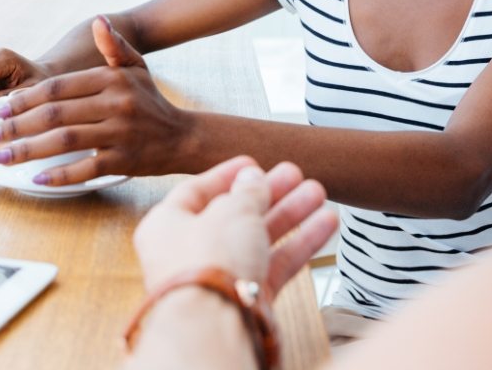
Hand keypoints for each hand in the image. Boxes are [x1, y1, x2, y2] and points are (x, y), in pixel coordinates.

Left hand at [0, 16, 187, 184]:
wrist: (182, 136)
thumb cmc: (151, 101)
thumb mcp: (136, 68)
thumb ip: (114, 46)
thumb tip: (98, 22)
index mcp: (112, 79)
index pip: (59, 87)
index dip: (24, 98)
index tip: (0, 108)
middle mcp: (117, 103)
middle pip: (55, 115)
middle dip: (17, 125)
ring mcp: (120, 133)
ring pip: (64, 141)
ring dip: (27, 151)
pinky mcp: (123, 160)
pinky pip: (85, 168)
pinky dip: (59, 174)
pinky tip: (36, 177)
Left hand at [133, 156, 337, 294]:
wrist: (215, 328)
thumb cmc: (207, 265)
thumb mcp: (233, 210)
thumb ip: (248, 190)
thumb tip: (253, 178)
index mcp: (168, 225)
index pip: (198, 190)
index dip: (229, 175)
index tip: (253, 164)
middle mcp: (191, 253)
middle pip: (236, 214)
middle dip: (269, 193)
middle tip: (294, 175)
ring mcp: (221, 278)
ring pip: (259, 239)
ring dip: (291, 214)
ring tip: (317, 193)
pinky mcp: (247, 301)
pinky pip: (276, 265)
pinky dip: (300, 245)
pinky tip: (323, 225)